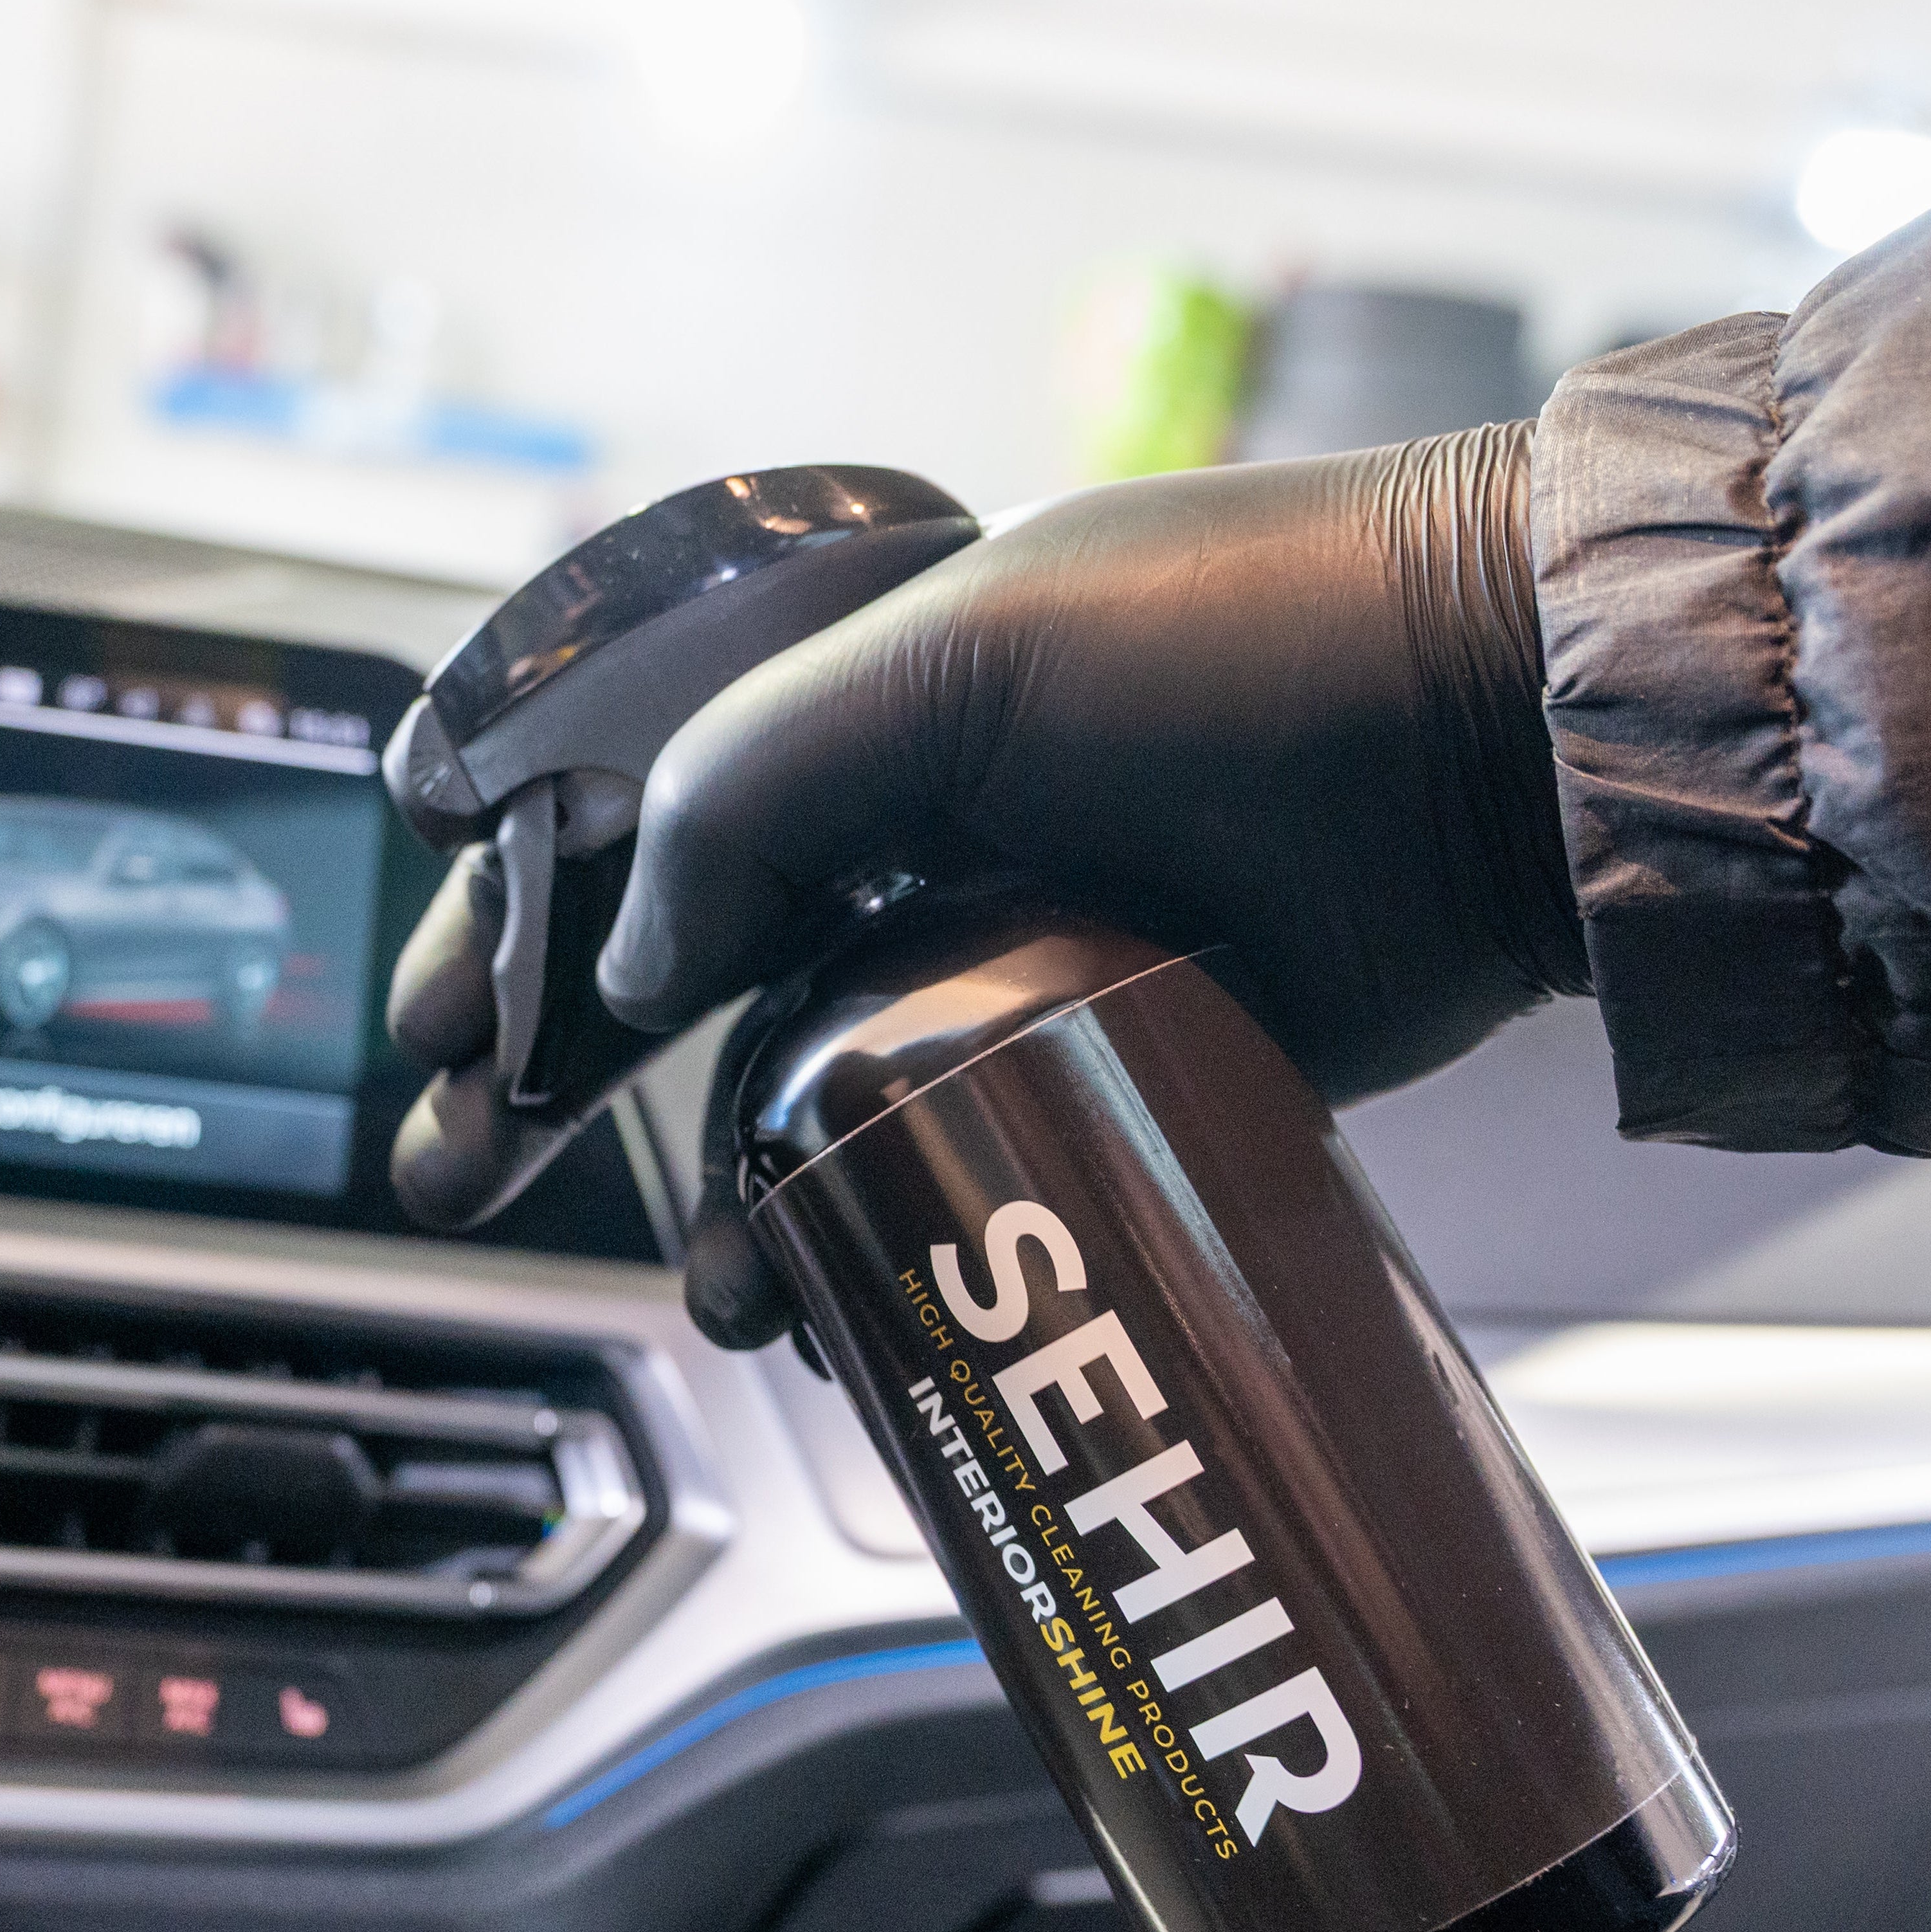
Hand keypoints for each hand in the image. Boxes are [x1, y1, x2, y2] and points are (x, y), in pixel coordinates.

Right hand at [394, 424, 1584, 1340]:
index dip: (518, 929)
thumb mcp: (971, 652)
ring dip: (726, 1197)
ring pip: (809, 1098)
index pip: (629, 823)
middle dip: (557, 1080)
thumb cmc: (1248, 638)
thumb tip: (629, 956)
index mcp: (854, 706)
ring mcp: (1001, 955)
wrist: (1497, 740)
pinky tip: (822, 1293)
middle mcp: (907, 833)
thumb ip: (759, 783)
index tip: (433, 1030)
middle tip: (456, 1171)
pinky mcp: (1095, 1061)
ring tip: (705, 1289)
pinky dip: (869, 1232)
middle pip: (688, 977)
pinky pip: (939, 1163)